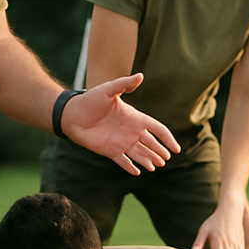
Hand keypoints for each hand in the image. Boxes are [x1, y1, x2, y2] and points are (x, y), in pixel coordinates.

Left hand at [59, 73, 180, 174]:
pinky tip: (138, 172)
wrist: (72, 114)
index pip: (157, 129)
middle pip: (151, 144)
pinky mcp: (110, 151)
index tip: (176, 149)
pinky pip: (123, 161)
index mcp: (135, 118)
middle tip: (166, 160)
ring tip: (156, 167)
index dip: (168, 138)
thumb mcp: (109, 90)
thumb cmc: (90, 100)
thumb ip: (125, 84)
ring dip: (149, 160)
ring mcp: (121, 142)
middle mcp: (131, 131)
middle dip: (159, 152)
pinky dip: (130, 167)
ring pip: (140, 154)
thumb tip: (140, 75)